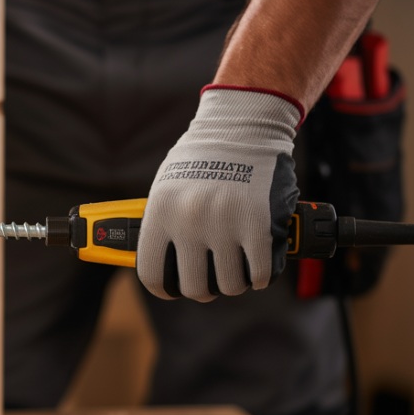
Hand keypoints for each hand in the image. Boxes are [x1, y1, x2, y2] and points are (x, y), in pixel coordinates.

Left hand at [136, 86, 301, 301]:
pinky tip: (258, 266)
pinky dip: (261, 276)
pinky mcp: (261, 225)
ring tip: (235, 268)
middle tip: (210, 279)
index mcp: (162, 213)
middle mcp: (190, 222)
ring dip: (235, 282)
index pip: (152, 274)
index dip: (163, 289)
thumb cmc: (202, 158)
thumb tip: (157, 259)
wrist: (243, 125)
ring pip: (230, 285)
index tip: (172, 289)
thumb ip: (162, 222)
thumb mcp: (167, 186)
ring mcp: (226, 225)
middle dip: (204, 289)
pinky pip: (261, 273)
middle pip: (195, 287)